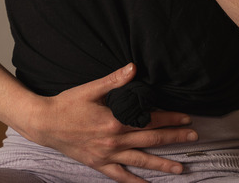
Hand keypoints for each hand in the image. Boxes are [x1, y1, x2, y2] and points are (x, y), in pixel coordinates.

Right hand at [23, 63, 197, 182]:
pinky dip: (134, 181)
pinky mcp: (98, 164)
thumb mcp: (91, 89)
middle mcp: (114, 141)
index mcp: (114, 121)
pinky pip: (120, 176)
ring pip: (140, 160)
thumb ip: (114, 80)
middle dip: (174, 139)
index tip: (186, 119)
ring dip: (162, 164)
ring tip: (181, 168)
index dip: (170, 119)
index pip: (149, 119)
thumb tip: (133, 67)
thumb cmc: (67, 104)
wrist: (44, 123)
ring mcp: (106, 155)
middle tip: (194, 138)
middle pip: (150, 139)